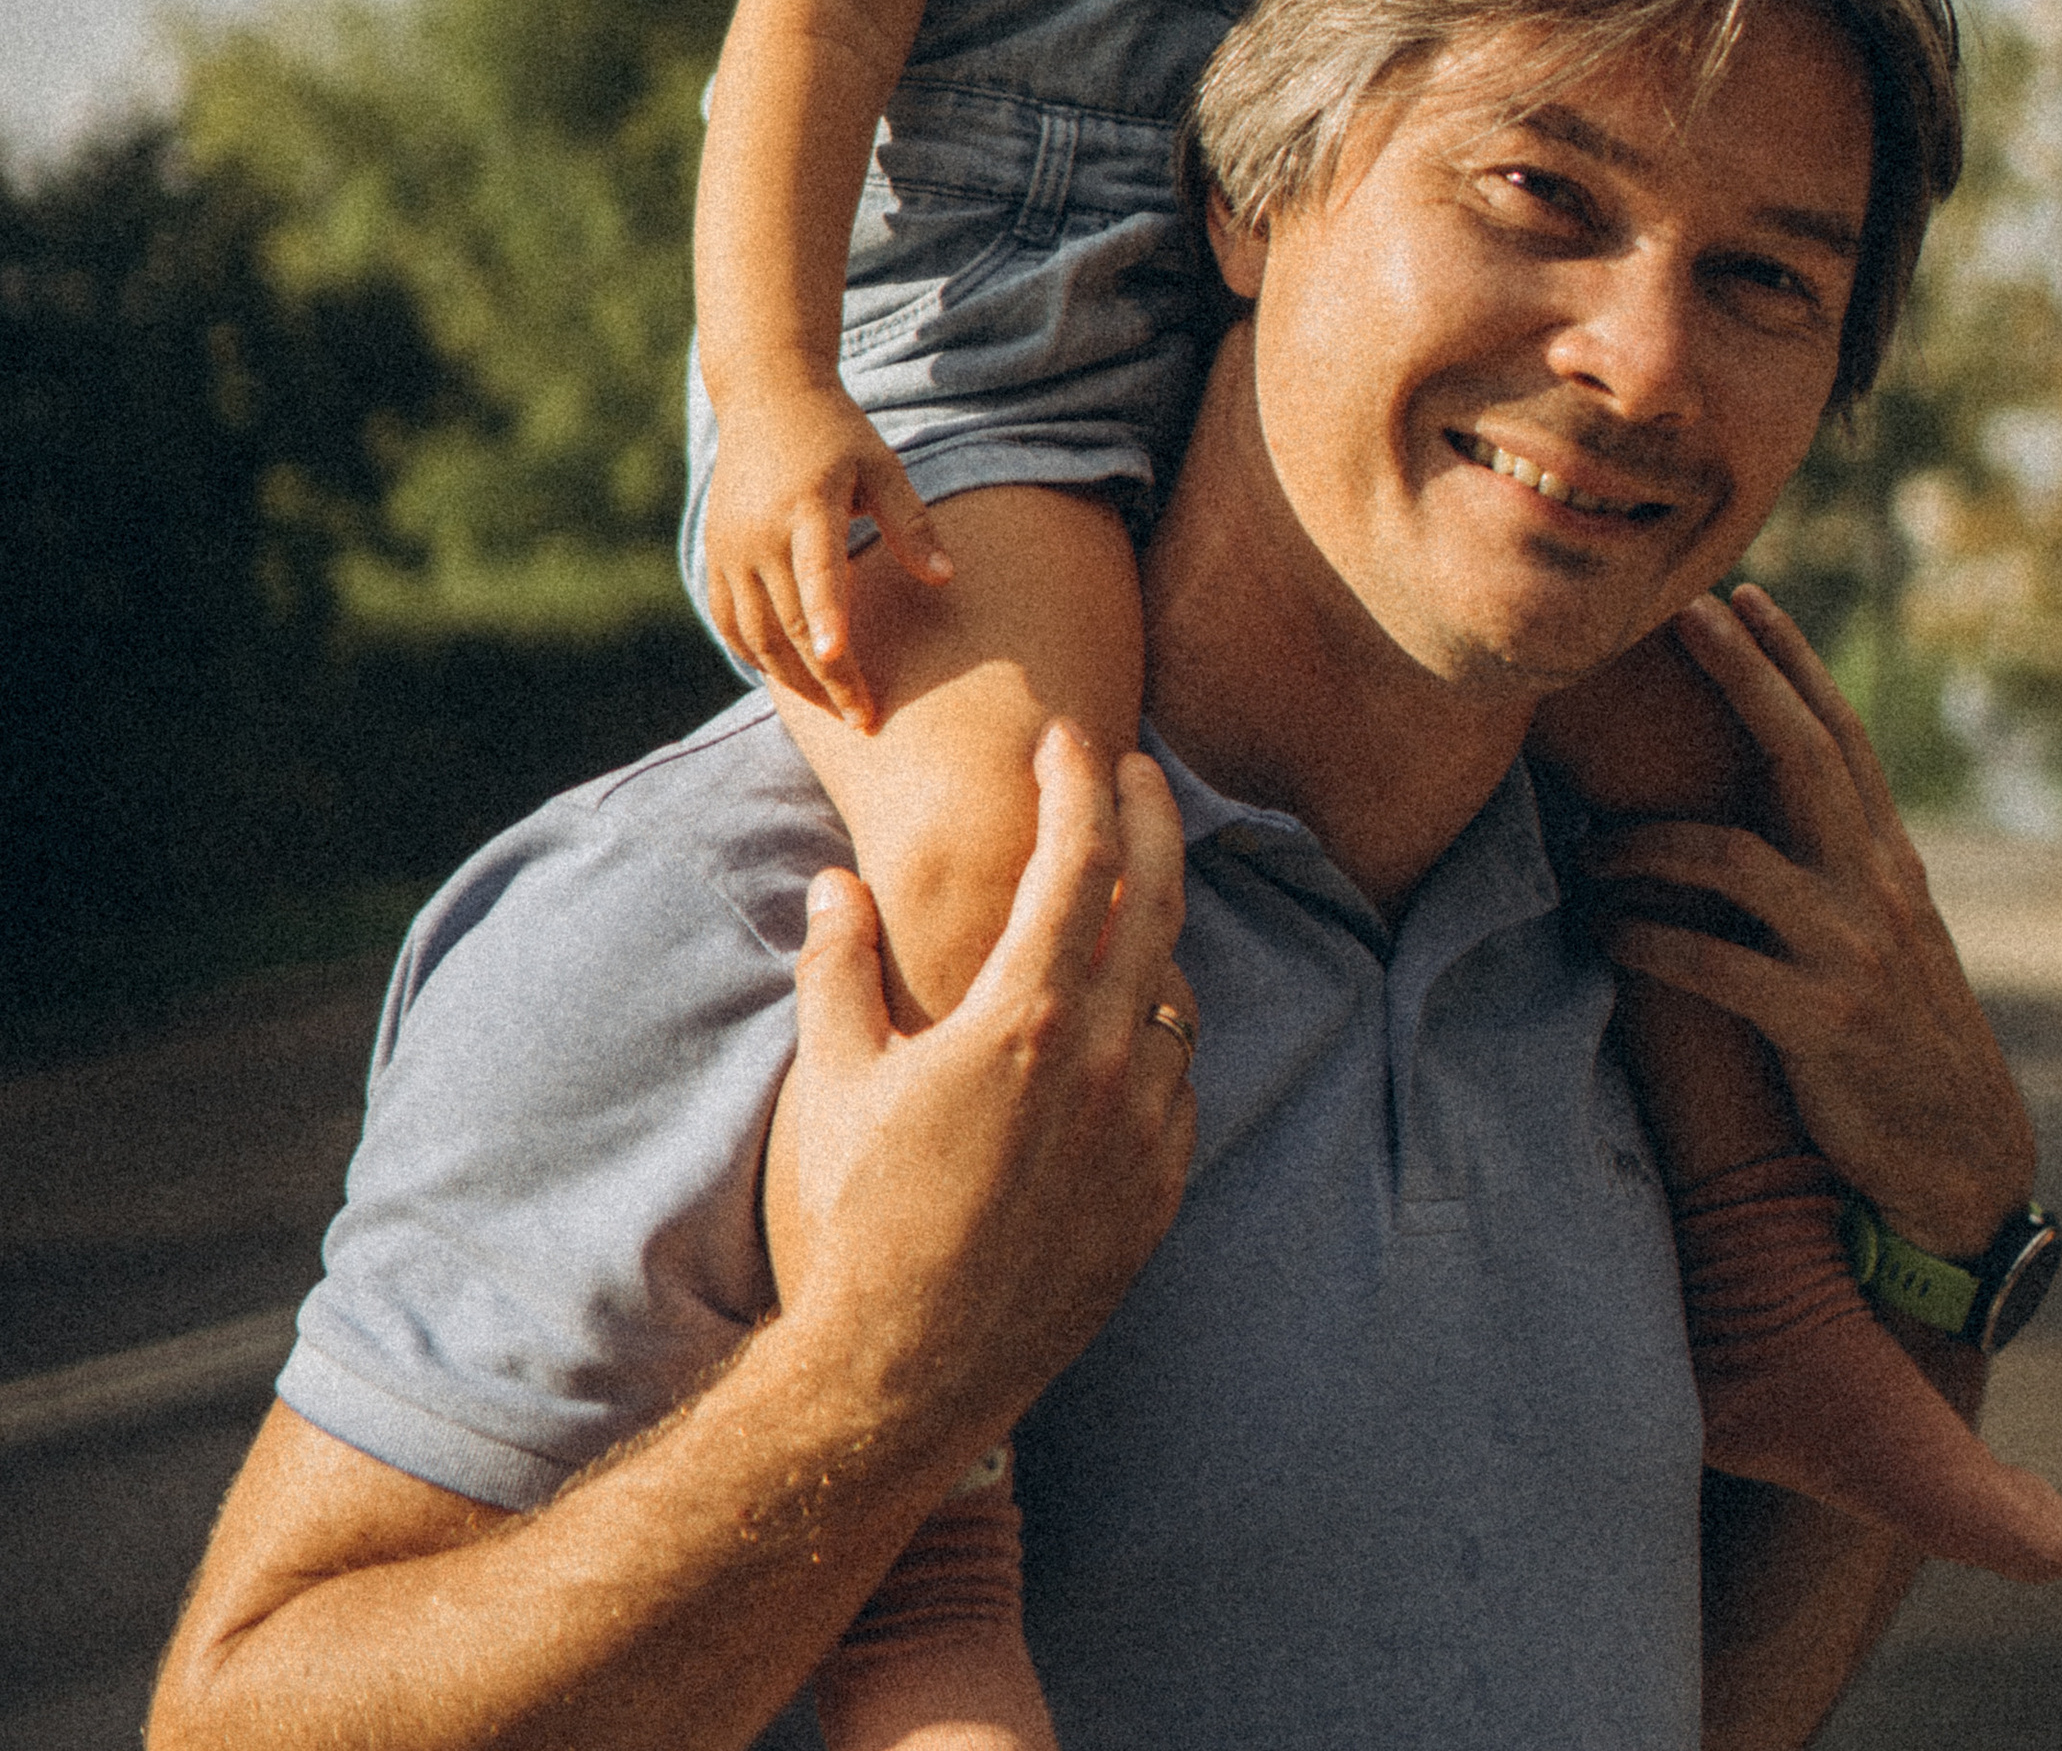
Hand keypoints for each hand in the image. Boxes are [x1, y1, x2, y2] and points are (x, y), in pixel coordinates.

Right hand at [702, 384, 953, 726]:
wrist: (765, 396)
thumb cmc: (837, 434)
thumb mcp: (881, 466)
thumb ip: (911, 523)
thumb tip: (946, 578)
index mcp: (808, 506)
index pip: (816, 574)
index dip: (827, 621)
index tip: (838, 661)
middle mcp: (760, 533)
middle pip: (789, 623)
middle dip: (827, 678)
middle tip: (863, 720)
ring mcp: (730, 548)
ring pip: (756, 634)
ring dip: (793, 679)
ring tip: (833, 710)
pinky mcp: (714, 556)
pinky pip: (730, 622)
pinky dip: (756, 655)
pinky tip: (788, 676)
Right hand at [768, 723, 1196, 1449]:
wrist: (911, 1366)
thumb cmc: (864, 1216)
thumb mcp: (838, 1076)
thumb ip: (839, 964)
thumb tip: (838, 883)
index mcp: (1023, 1015)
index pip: (1079, 857)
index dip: (1078, 783)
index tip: (1070, 739)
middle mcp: (1102, 1058)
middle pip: (1158, 895)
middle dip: (1150, 813)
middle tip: (1133, 769)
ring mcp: (1144, 1125)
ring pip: (1176, 987)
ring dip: (1155, 930)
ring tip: (1122, 898)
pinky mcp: (1162, 1186)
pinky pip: (1179, 1077)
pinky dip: (1158, 1030)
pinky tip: (1124, 1022)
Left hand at [1583, 583, 2035, 1256]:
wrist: (1961, 1158)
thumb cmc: (1902, 1041)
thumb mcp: (1887, 937)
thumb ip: (1837, 869)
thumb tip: (1764, 803)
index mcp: (1889, 863)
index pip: (1842, 737)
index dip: (1796, 663)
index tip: (1748, 595)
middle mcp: (1876, 890)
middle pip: (1804, 756)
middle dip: (1744, 678)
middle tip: (1683, 617)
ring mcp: (1851, 953)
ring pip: (1735, 858)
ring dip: (1646, 844)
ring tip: (1588, 850)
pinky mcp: (1819, 1022)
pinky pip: (1714, 962)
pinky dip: (1650, 940)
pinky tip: (1605, 934)